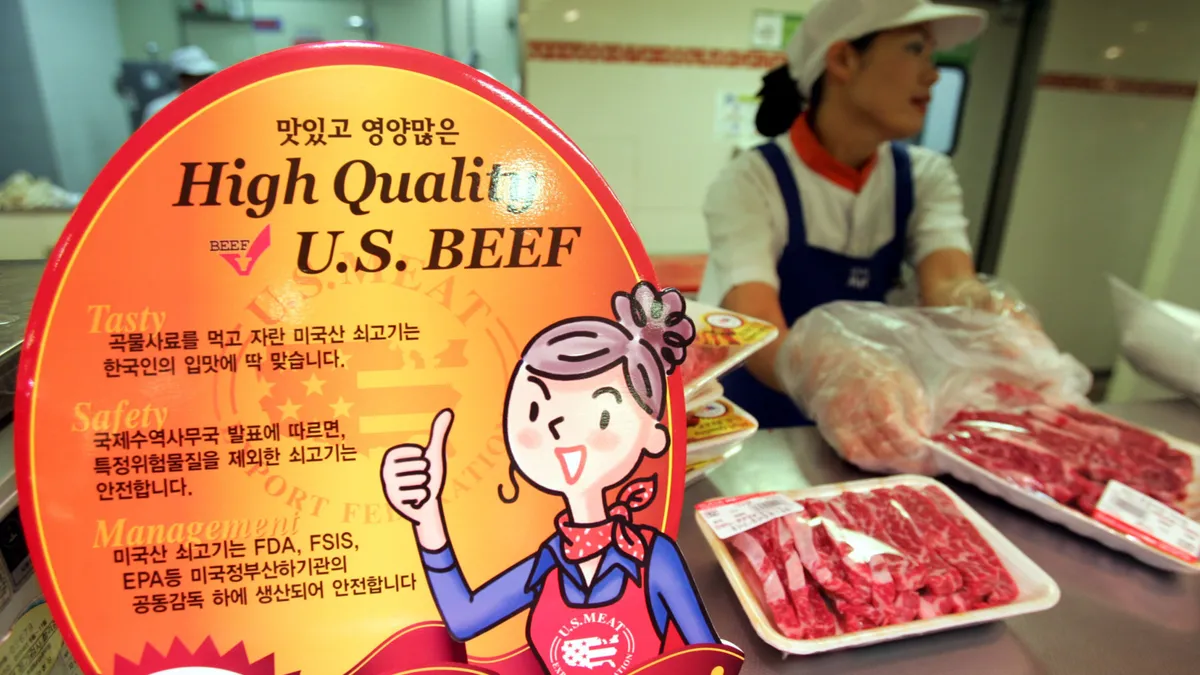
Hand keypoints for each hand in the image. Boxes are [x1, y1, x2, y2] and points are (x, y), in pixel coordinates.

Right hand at [381, 409, 453, 527]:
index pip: (418, 453)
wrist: (425, 504)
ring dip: (425, 487)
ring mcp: (389, 486)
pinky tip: (416, 500)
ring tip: (417, 490)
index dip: (425, 460)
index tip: (420, 466)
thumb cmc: (428, 477)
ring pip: (421, 481)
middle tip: (419, 480)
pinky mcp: (394, 502)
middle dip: (426, 475)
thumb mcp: (433, 454)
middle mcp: (385, 470)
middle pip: (421, 467)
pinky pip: (421, 494)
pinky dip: (424, 498)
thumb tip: (448, 411)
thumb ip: (439, 433)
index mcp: (391, 456)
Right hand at [781, 340, 933, 473]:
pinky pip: (853, 456)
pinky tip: (883, 460)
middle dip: (907, 460)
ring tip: (906, 462)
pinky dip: (871, 463)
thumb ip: (916, 406)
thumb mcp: (902, 378)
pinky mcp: (832, 431)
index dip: (912, 445)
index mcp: (878, 388)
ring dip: (891, 464)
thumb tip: (925, 436)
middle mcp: (856, 405)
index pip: (893, 424)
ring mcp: (841, 420)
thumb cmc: (872, 371)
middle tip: (923, 465)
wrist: (829, 364)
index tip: (928, 454)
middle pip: (883, 445)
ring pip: (869, 455)